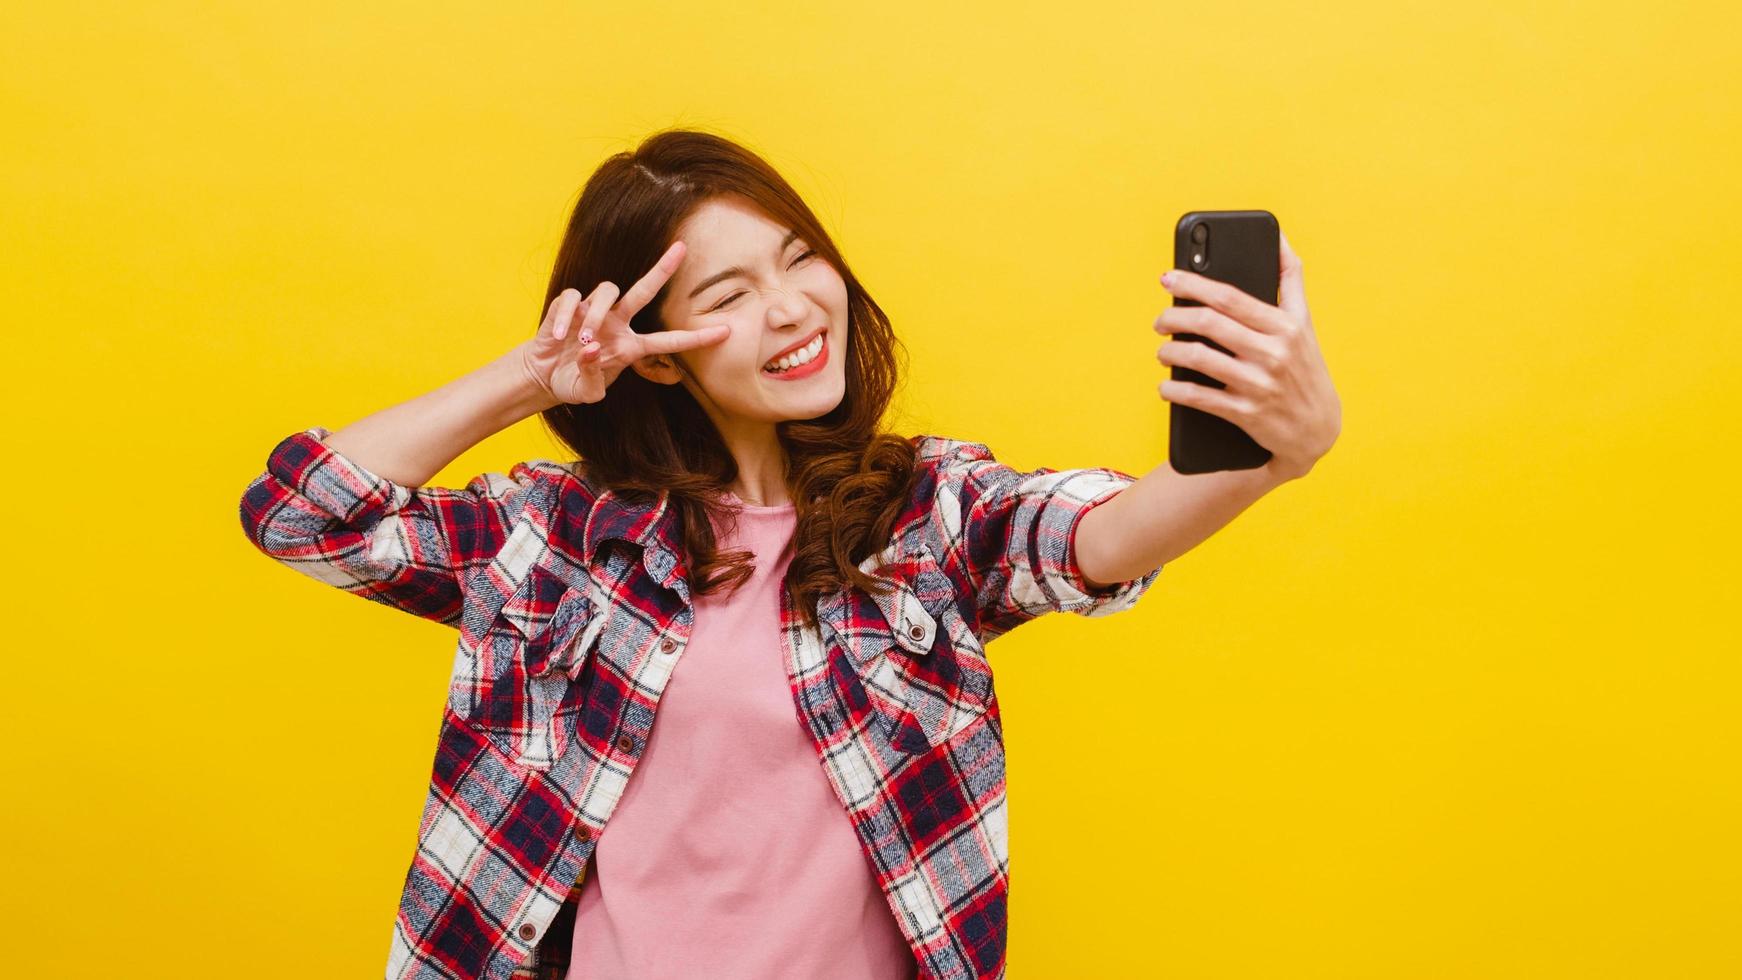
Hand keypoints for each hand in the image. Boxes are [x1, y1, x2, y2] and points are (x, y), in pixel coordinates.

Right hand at [518, 240, 730, 405]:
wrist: (543, 376)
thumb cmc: (572, 382)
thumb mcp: (586, 392)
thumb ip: (593, 377)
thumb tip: (593, 348)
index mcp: (631, 347)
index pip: (669, 341)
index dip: (697, 338)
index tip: (727, 332)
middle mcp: (618, 323)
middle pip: (644, 290)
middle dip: (663, 269)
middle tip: (682, 248)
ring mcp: (594, 310)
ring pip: (607, 291)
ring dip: (595, 314)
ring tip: (580, 342)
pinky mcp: (570, 304)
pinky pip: (573, 298)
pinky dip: (566, 316)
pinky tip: (560, 336)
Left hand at [1153, 230, 1340, 480]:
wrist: (1317, 430)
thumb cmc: (1304, 367)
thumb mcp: (1304, 322)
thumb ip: (1289, 277)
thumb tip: (1276, 234)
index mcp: (1284, 325)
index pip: (1229, 297)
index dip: (1193, 284)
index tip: (1167, 278)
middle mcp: (1273, 352)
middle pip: (1209, 324)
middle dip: (1174, 318)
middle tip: (1160, 320)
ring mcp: (1259, 384)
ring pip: (1199, 359)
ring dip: (1170, 353)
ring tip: (1163, 351)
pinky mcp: (1247, 413)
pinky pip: (1199, 398)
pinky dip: (1174, 390)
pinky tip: (1165, 386)